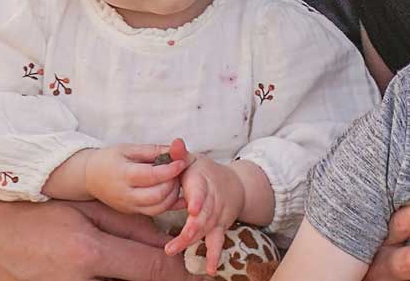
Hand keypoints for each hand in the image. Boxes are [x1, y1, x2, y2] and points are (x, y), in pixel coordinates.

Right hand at [0, 172, 190, 279]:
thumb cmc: (28, 215)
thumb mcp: (81, 210)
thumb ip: (126, 224)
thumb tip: (164, 236)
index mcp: (88, 256)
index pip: (153, 271)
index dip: (179, 274)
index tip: (196, 274)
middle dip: (155, 278)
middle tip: (173, 272)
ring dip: (125, 278)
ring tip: (132, 265)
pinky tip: (98, 271)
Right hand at [78, 144, 187, 214]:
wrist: (89, 177)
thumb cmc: (111, 159)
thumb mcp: (130, 148)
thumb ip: (154, 150)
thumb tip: (178, 148)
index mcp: (123, 174)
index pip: (151, 176)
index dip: (170, 170)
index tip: (182, 161)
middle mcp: (126, 194)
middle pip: (157, 196)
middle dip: (173, 183)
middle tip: (178, 171)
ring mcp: (128, 206)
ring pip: (158, 208)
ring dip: (172, 195)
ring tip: (174, 180)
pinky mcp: (132, 212)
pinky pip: (155, 212)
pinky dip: (168, 203)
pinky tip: (174, 191)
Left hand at [162, 140, 245, 273]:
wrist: (235, 184)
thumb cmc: (205, 172)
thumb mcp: (193, 159)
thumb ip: (180, 155)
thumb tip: (174, 142)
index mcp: (203, 181)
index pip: (202, 191)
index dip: (198, 200)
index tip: (192, 209)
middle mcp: (214, 199)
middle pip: (204, 214)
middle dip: (191, 228)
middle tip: (175, 240)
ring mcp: (218, 214)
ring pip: (207, 229)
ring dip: (193, 241)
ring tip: (174, 249)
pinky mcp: (220, 226)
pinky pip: (218, 241)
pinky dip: (215, 255)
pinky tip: (210, 269)